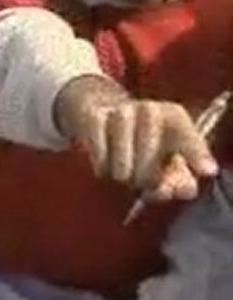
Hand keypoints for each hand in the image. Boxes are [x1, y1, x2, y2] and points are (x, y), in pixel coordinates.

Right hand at [56, 77, 217, 199]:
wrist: (101, 111)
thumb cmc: (141, 140)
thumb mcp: (164, 157)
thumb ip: (179, 178)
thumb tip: (184, 190)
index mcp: (174, 117)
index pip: (187, 136)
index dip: (197, 154)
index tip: (206, 170)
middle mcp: (149, 109)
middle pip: (150, 157)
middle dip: (146, 178)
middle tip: (142, 185)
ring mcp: (120, 112)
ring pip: (123, 160)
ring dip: (123, 174)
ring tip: (123, 176)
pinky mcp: (94, 117)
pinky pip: (100, 155)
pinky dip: (102, 166)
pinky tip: (104, 168)